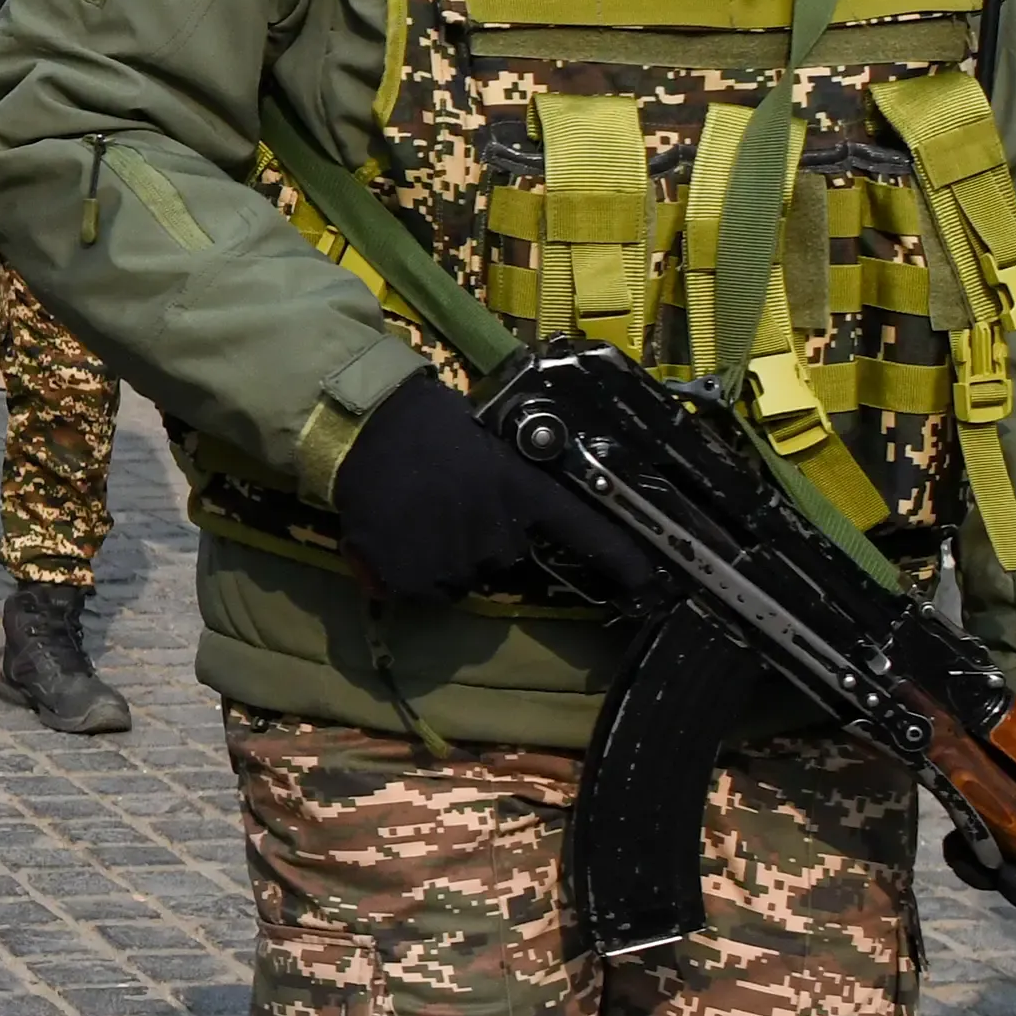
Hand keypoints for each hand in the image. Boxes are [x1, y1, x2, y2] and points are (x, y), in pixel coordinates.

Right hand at [322, 376, 661, 609]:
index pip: (581, 527)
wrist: (365, 429)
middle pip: (502, 560)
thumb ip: (502, 489)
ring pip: (458, 579)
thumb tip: (508, 523)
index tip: (650, 581)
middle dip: (478, 541)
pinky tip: (390, 533)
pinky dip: (404, 572)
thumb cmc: (423, 424)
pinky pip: (419, 591)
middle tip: (441, 506)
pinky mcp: (414, 580)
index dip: (618, 557)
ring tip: (410, 516)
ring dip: (440, 558)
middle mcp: (498, 534)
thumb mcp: (482, 447)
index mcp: (521, 491)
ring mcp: (457, 560)